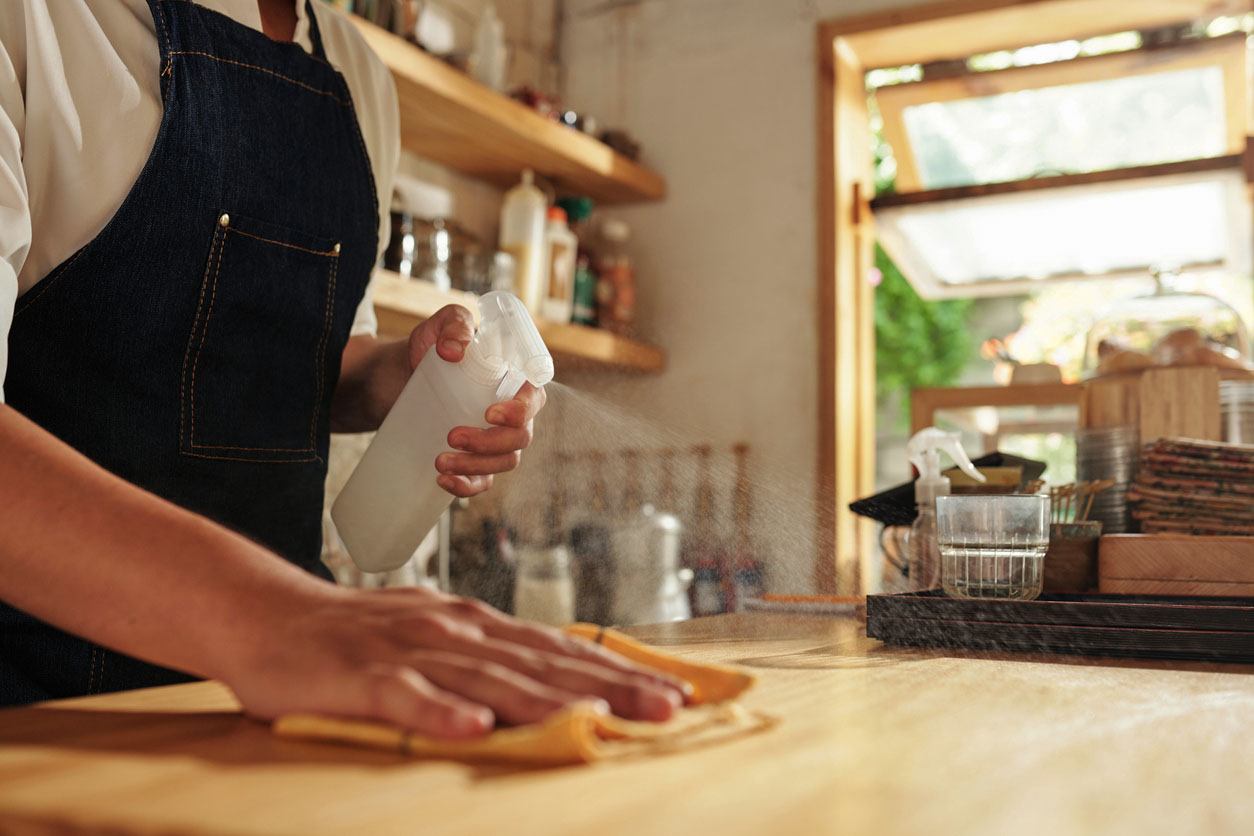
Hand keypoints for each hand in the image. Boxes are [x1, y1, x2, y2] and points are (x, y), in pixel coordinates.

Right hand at [229, 585, 690, 738]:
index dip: (616, 670)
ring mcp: (410, 650)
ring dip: (551, 702)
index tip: (672, 691)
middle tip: (668, 710)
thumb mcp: (433, 638)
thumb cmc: (357, 635)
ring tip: (605, 722)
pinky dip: (440, 712)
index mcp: (474, 624)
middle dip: (609, 688)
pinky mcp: (362, 675)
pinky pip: (406, 698)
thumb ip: (486, 658)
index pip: (558, 648)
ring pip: (490, 679)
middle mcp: (453, 630)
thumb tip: (550, 678)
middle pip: (542, 663)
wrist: (269, 614)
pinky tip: (474, 729)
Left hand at [408, 305, 547, 498]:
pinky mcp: (474, 458)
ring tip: (439, 461)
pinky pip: (484, 481)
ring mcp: (495, 439)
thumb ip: (454, 323)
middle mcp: (512, 413)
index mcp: (513, 380)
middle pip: (521, 437)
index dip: (520, 412)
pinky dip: (468, 486)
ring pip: (505, 462)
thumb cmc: (428, 349)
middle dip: (489, 443)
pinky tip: (444, 481)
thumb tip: (456, 350)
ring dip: (476, 466)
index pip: (534, 400)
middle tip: (452, 436)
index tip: (489, 413)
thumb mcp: (438, 327)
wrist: (396, 376)